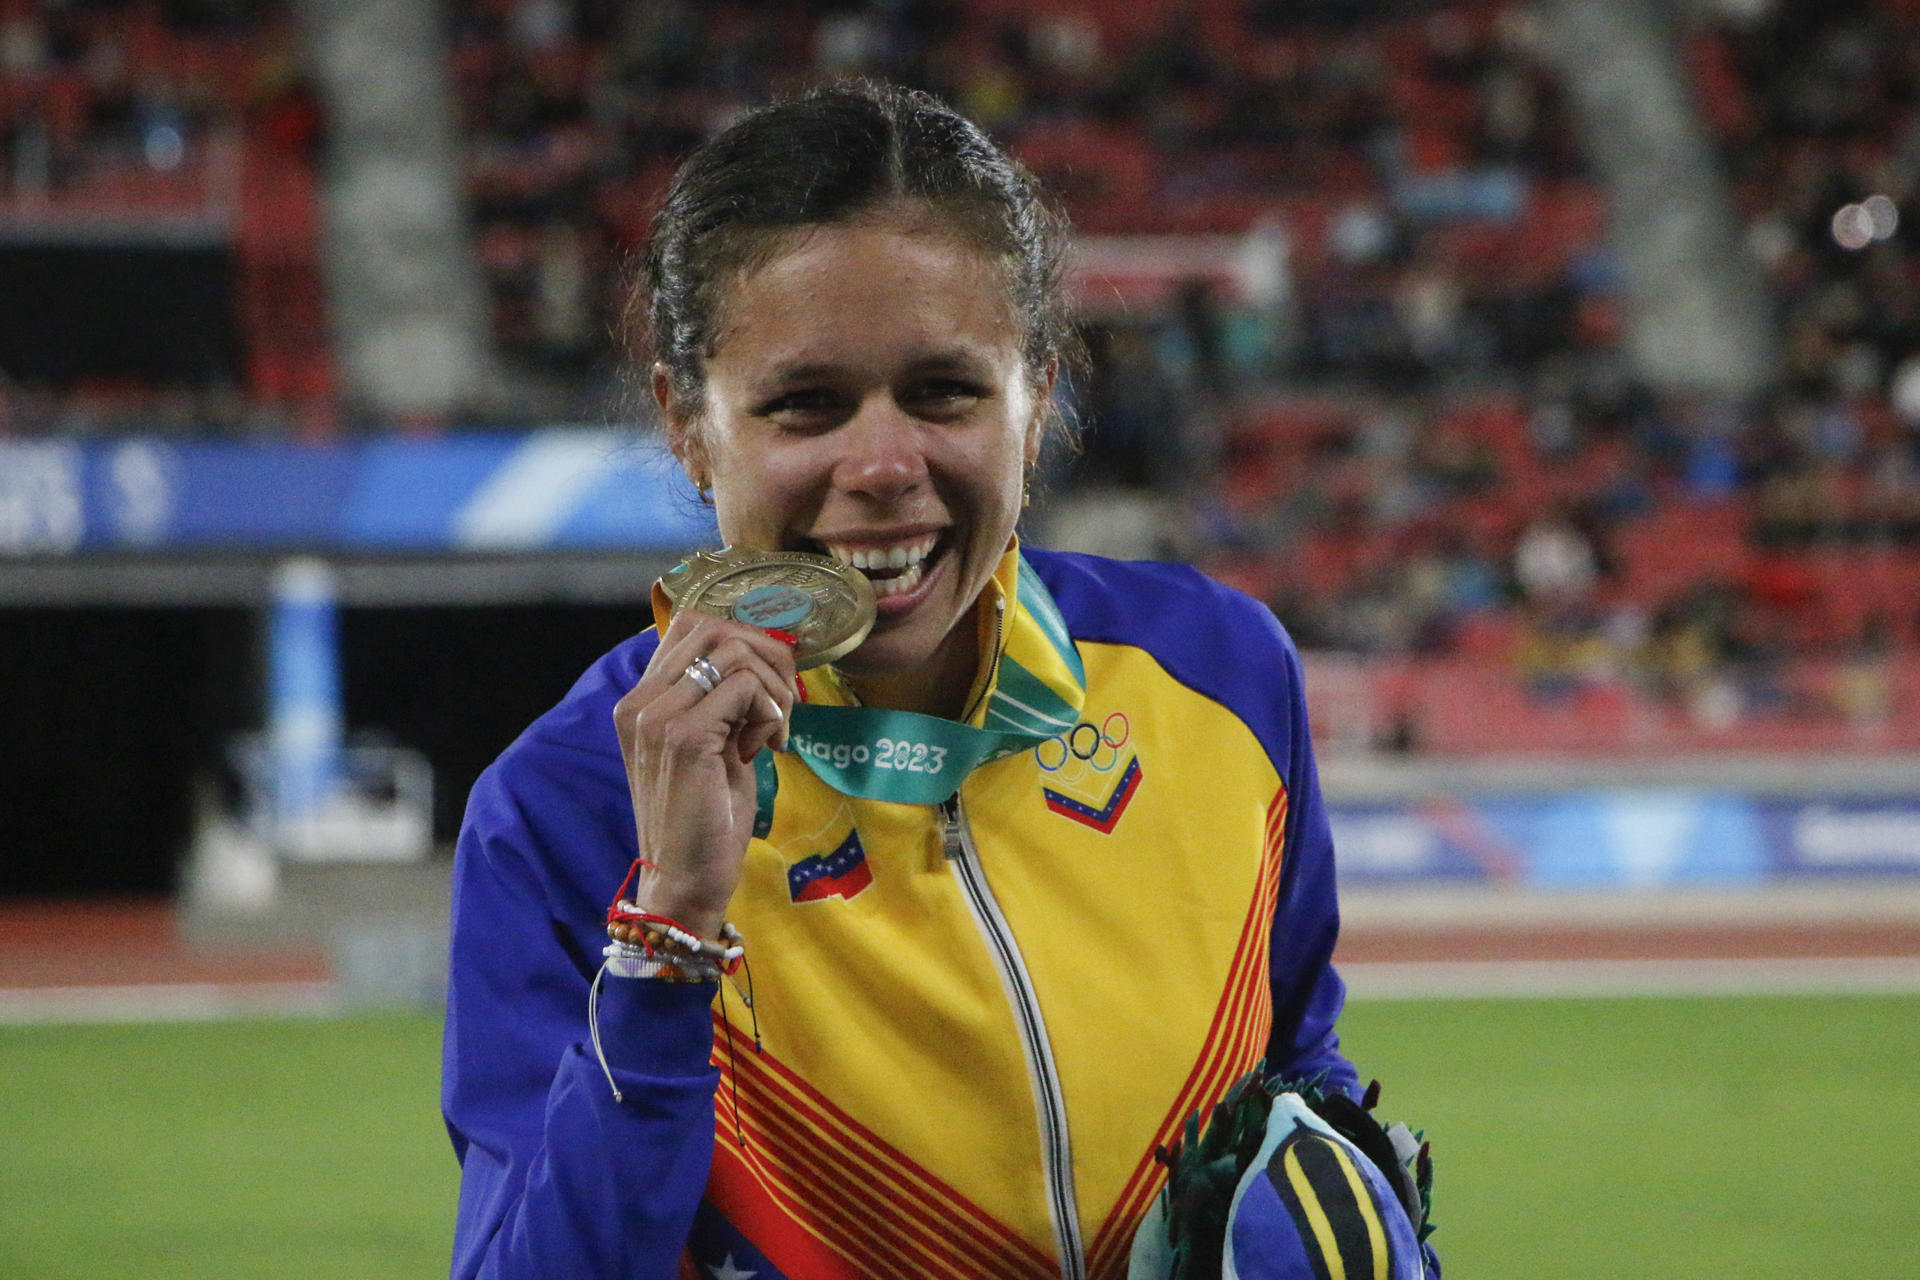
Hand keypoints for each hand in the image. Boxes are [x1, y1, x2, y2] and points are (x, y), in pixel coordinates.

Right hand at [612, 612, 797, 938]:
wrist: (686, 879)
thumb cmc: (707, 816)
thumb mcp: (714, 744)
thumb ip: (723, 700)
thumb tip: (769, 654)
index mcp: (641, 700)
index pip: (693, 625)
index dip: (746, 641)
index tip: (768, 687)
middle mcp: (640, 701)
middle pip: (716, 627)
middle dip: (768, 657)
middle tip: (783, 705)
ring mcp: (658, 716)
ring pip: (735, 650)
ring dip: (773, 687)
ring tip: (774, 732)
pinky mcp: (684, 736)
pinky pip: (745, 686)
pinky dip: (771, 711)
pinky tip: (767, 749)